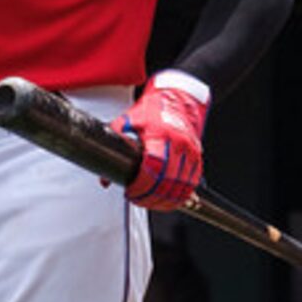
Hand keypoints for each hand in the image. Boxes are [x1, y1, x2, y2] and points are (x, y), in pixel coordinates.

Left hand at [118, 71, 208, 210]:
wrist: (178, 98)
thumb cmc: (153, 109)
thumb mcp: (129, 120)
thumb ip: (114, 142)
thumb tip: (103, 175)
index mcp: (160, 134)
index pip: (153, 167)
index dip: (142, 184)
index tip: (131, 191)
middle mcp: (179, 143)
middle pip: (168, 180)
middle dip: (152, 195)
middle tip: (137, 199)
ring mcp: (191, 151)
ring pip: (182, 185)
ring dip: (166, 199)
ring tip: (150, 203)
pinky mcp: (198, 156)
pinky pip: (192, 181)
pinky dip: (181, 194)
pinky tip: (169, 200)